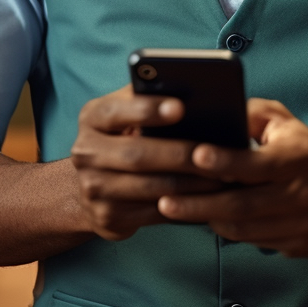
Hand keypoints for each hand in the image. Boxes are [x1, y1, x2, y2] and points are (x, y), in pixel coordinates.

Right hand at [70, 86, 226, 241]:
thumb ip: (146, 97)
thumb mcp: (125, 111)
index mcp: (91, 118)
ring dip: (191, 184)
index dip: (147, 110)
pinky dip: (184, 207)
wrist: (90, 184)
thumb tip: (189, 88)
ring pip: (149, 187)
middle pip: (137, 154)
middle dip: (180, 154)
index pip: (116, 111)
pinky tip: (208, 199)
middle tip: (217, 151)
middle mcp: (84, 153)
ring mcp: (92, 188)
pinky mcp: (107, 217)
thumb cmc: (123, 135)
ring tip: (222, 176)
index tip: (181, 107)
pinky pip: (153, 213)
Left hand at [156, 99, 307, 256]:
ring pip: (243, 229)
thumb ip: (252, 114)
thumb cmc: (303, 151)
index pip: (259, 163)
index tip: (196, 155)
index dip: (227, 161)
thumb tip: (218, 111)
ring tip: (173, 208)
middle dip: (200, 203)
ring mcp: (298, 225)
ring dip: (206, 219)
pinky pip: (250, 242)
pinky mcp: (293, 246)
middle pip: (243, 205)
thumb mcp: (285, 122)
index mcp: (300, 158)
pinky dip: (223, 230)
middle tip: (165, 198)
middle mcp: (301, 194)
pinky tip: (200, 218)